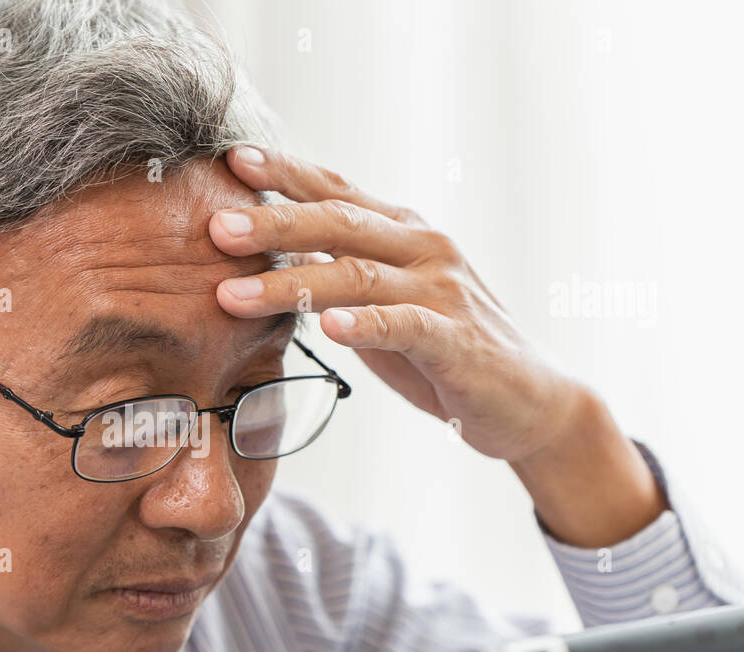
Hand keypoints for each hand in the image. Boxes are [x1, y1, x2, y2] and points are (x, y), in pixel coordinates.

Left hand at [208, 145, 666, 547]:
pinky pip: (404, 327)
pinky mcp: (456, 340)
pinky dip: (363, 324)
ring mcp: (443, 291)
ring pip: (358, 275)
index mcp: (403, 232)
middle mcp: (424, 248)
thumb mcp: (383, 305)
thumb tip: (271, 256)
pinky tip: (326, 327)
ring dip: (290, 283)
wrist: (527, 401)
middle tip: (216, 227)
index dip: (286, 173)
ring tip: (232, 294)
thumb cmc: (443, 352)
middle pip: (339, 223)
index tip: (231, 160)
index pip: (337, 192)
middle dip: (273, 222)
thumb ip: (337, 277)